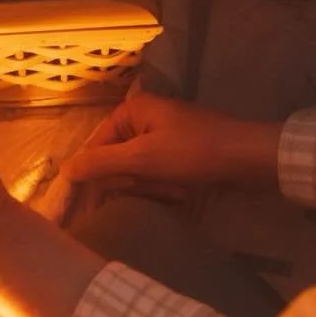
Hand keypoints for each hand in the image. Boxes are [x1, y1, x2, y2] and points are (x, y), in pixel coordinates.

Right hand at [53, 91, 281, 207]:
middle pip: (116, 157)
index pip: (96, 144)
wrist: (250, 159)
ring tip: (166, 194)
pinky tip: (177, 196)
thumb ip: (102, 163)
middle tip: (140, 198)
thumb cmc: (194, 153)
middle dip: (126, 182)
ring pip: (138, 169)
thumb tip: (65, 169)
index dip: (89, 174)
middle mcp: (146, 118)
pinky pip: (158, 173)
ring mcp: (165, 136)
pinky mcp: (182, 153)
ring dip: (148, 187)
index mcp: (133, 110)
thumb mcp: (143, 159)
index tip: (81, 205)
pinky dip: (163, 187)